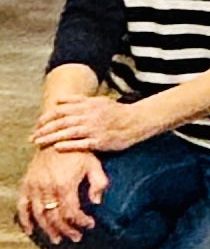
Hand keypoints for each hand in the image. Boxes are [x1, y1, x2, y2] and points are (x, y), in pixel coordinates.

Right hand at [15, 147, 107, 243]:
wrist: (55, 135)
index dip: (80, 222)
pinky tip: (32, 230)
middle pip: (54, 217)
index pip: (71, 212)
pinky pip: (22, 206)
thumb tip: (96, 202)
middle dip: (66, 230)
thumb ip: (99, 183)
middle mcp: (46, 188)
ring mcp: (34, 187)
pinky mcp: (26, 184)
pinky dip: (25, 220)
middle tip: (76, 237)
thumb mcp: (94, 164)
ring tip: (57, 238)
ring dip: (48, 229)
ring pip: (39, 215)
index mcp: (64, 184)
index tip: (90, 225)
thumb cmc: (78, 151)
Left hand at [30, 95, 158, 154]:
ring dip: (51, 138)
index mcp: (87, 106)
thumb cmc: (117, 112)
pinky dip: (68, 145)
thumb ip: (78, 101)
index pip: (61, 110)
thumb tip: (58, 100)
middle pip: (62, 122)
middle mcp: (89, 116)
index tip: (37, 125)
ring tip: (39, 143)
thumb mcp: (98, 101)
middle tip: (32, 137)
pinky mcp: (101, 141)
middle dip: (44, 129)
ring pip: (68, 132)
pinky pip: (82, 143)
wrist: (137, 121)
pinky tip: (57, 148)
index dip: (46, 118)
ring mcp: (95, 129)